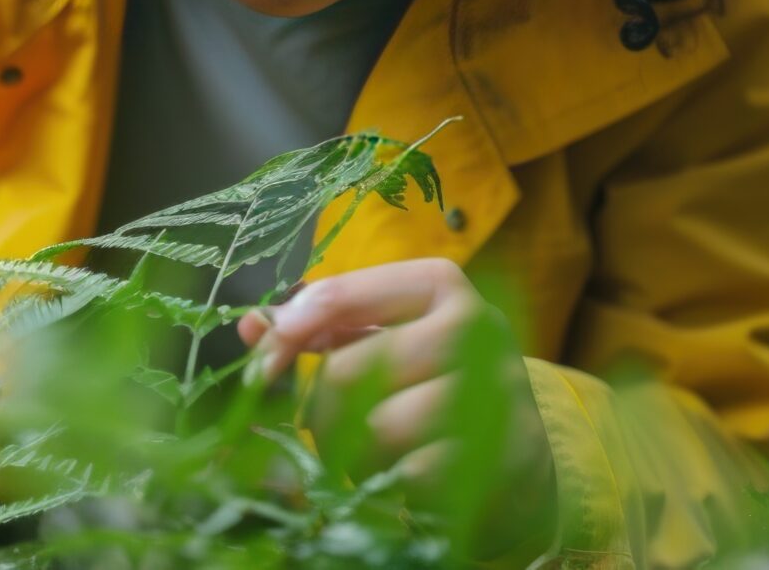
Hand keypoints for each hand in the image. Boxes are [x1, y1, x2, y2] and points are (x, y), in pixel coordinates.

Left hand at [236, 258, 554, 545]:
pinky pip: (412, 472)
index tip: (260, 366)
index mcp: (439, 286)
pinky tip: (408, 476)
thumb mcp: (384, 344)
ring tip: (375, 452)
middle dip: (324, 411)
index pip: (342, 294)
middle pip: (350, 371)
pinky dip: (395, 482)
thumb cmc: (433, 389)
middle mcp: (476, 326)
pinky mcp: (503, 451)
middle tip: (332, 427)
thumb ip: (321, 331)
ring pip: (380, 428)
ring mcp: (496, 389)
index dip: (289, 331)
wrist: (516, 460)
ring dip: (359, 453)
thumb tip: (251, 324)